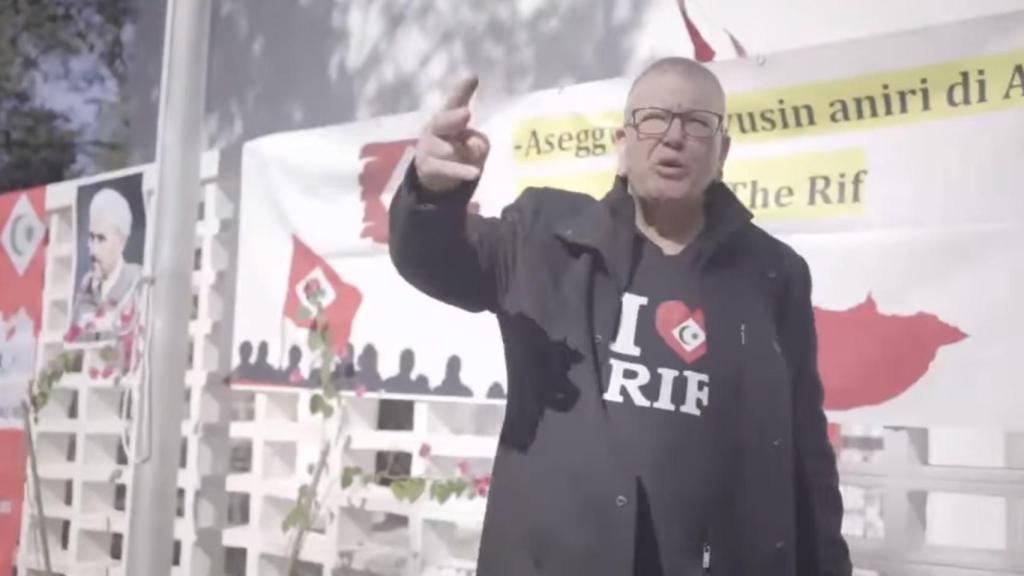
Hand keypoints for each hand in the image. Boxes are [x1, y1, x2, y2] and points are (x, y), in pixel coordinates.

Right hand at [414, 76, 490, 192]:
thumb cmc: (456, 150)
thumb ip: (477, 142)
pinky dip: (461, 171)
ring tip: (471, 158)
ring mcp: (428, 148)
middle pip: (441, 122)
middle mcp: (434, 129)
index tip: (472, 76)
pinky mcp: (428, 167)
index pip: (454, 101)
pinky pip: (447, 169)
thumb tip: (472, 146)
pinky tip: (475, 173)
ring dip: (464, 155)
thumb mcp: (473, 143)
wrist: (433, 175)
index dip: (462, 89)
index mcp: (446, 117)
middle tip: (466, 114)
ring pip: (449, 150)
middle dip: (452, 118)